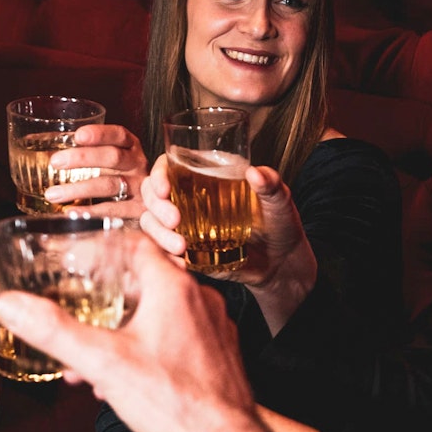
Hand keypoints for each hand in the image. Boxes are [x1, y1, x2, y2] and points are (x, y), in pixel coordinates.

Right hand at [0, 234, 288, 431]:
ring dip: (124, 325)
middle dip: (106, 295)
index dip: (101, 247)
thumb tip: (11, 304)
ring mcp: (213, 325)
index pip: (134, 245)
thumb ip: (54, 330)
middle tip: (79, 305)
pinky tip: (126, 375)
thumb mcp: (102, 363)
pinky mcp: (218, 351)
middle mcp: (199, 298)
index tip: (77, 257)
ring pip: (160, 310)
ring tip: (94, 352)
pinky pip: (177, 333)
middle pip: (145, 278)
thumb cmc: (174, 402)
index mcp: (173, 287)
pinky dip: (148, 343)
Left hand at [44, 124, 147, 217]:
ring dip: (78, 188)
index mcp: (132, 148)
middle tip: (56, 161)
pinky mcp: (138, 211)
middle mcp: (138, 165)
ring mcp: (140, 188)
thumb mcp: (113, 160)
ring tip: (53, 193)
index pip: (118, 135)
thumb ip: (90, 152)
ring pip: (109, 185)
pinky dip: (90, 211)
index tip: (78, 136)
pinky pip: (113, 210)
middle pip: (113, 157)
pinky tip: (72, 211)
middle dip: (82, 158)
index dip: (99, 134)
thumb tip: (49, 145)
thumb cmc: (124, 177)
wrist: (156, 203)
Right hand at [139, 159, 315, 331]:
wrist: (281, 264)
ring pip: (151, 222)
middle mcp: (187, 198)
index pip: (168, 166)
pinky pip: (161, 251)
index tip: (166, 189)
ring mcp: (183, 225)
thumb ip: (271, 185)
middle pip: (151, 194)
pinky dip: (164, 256)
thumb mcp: (280, 201)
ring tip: (181, 247)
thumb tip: (255, 173)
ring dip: (158, 233)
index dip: (159, 174)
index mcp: (205, 177)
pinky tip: (180, 263)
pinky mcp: (184, 250)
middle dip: (156, 207)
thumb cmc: (280, 225)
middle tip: (176, 221)